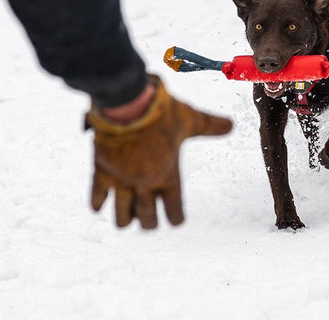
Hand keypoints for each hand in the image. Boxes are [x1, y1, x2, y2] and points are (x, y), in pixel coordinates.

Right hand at [86, 75, 231, 228]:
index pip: (174, 209)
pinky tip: (97, 209)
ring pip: (122, 212)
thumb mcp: (190, 119)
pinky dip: (97, 204)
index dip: (175, 217)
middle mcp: (146, 183)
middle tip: (148, 224)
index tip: (175, 221)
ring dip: (124, 220)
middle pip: (147, 216)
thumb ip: (210, 125)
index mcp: (169, 175)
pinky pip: (98, 194)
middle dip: (148, 222)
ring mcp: (123, 180)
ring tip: (124, 224)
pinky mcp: (103, 171)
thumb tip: (231, 124)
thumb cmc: (162, 113)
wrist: (129, 105)